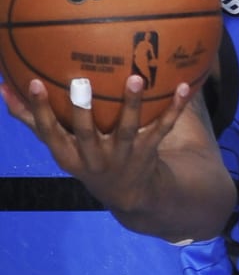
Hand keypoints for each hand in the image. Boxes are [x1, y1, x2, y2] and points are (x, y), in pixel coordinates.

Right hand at [1, 71, 192, 209]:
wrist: (130, 195)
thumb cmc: (86, 158)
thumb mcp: (57, 145)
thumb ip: (30, 118)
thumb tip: (1, 86)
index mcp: (67, 154)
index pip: (48, 131)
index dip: (39, 109)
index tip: (32, 82)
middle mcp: (93, 157)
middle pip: (85, 133)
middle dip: (82, 111)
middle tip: (79, 82)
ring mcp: (122, 155)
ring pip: (126, 129)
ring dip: (131, 104)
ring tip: (135, 78)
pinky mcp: (148, 152)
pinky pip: (162, 128)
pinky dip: (174, 109)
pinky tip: (184, 86)